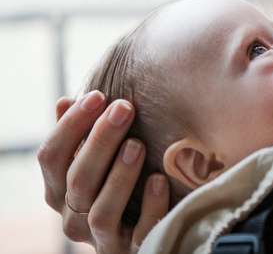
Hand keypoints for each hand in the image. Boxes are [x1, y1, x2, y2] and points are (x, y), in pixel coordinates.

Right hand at [37, 91, 169, 252]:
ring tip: (138, 144)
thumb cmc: (119, 186)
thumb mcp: (97, 161)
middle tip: (124, 109)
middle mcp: (74, 218)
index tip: (97, 95)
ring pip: (101, 212)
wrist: (147, 236)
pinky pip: (141, 232)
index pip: (50, 158)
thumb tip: (66, 100)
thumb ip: (82, 137)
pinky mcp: (134, 251)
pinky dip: (150, 206)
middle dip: (100, 141)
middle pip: (78, 180)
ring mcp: (104, 238)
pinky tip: (159, 180)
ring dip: (119, 175)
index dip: (69, 126)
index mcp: (60, 192)